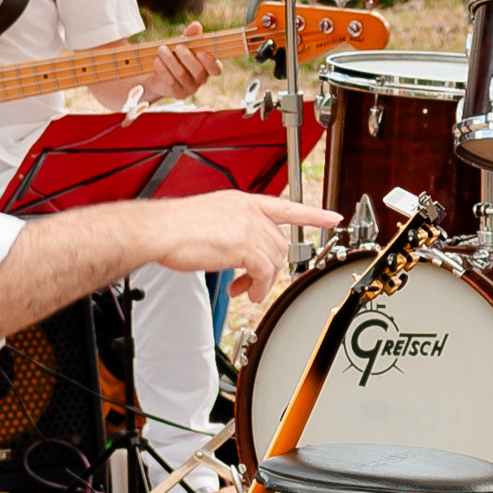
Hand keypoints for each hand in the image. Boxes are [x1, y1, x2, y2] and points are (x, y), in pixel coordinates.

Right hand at [140, 193, 339, 302]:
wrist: (159, 230)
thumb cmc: (174, 228)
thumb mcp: (210, 220)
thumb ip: (232, 230)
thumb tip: (239, 252)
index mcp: (242, 201)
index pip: (286, 206)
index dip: (313, 213)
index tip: (333, 217)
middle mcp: (249, 211)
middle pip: (279, 243)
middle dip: (271, 268)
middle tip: (253, 283)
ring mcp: (248, 226)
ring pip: (274, 260)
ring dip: (263, 281)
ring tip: (246, 290)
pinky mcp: (244, 245)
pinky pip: (263, 272)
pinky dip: (258, 286)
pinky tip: (246, 291)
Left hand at [143, 20, 222, 100]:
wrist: (158, 75)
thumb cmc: (175, 57)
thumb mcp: (183, 45)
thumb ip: (190, 37)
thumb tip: (196, 26)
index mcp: (207, 67)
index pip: (217, 69)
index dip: (210, 62)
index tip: (200, 52)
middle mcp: (201, 80)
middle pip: (199, 71)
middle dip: (187, 57)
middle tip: (178, 47)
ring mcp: (190, 89)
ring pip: (182, 74)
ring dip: (170, 59)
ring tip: (162, 49)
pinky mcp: (178, 94)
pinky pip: (171, 82)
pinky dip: (163, 69)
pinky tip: (157, 61)